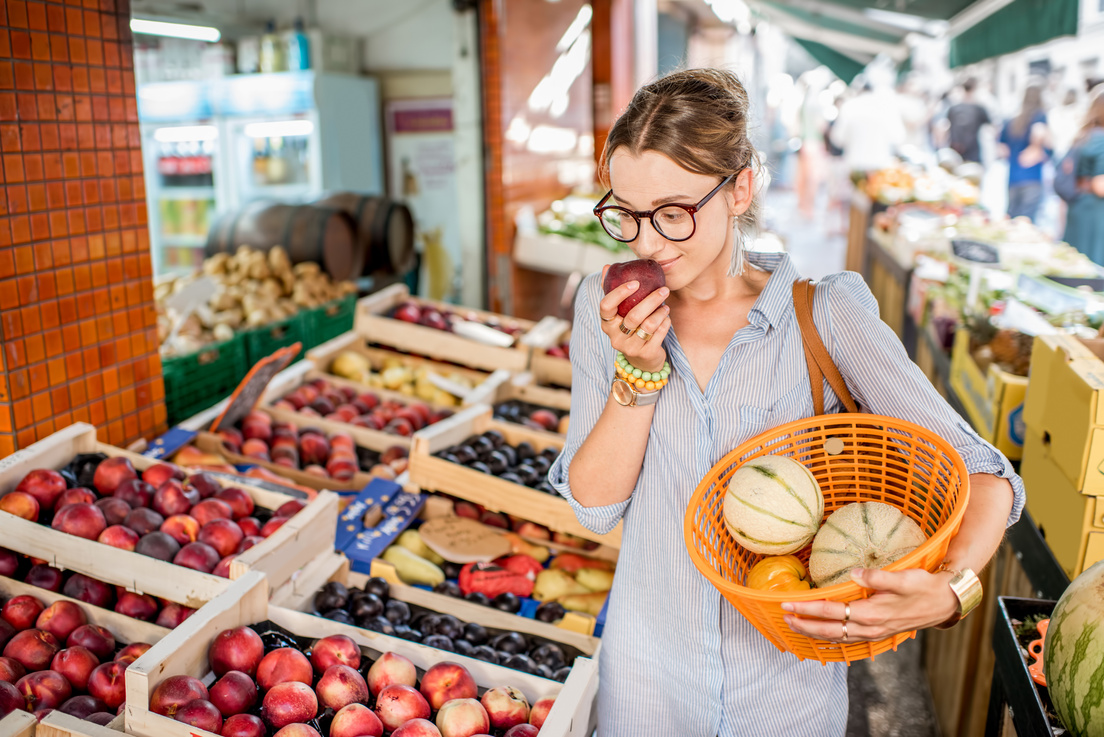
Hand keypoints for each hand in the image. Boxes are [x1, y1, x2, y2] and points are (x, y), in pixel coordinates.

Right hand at [598, 265, 670, 373]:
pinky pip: (658, 335)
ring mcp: (630, 347)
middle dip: (651, 300)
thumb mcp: (620, 312)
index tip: (635, 282)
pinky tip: (666, 318)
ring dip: (660, 312)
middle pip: (633, 316)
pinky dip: (665, 323)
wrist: (641, 359)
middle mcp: (615, 337)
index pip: (606, 306)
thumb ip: (613, 290)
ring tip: (666, 305)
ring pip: (648, 326)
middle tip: (664, 289)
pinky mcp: (645, 354)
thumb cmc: (630, 328)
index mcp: (607, 323)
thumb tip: (606, 267)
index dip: (620, 293)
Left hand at [780, 568, 958, 642]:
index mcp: (871, 614)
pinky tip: (822, 633)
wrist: (944, 604)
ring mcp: (873, 633)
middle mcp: (869, 627)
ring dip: (814, 633)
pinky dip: (830, 637)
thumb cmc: (923, 587)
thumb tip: (854, 572)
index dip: (807, 609)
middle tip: (784, 617)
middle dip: (804, 625)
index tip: (788, 603)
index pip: (831, 612)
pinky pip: (847, 639)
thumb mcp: (903, 578)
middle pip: (829, 630)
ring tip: (796, 625)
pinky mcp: (876, 633)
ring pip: (836, 637)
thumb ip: (877, 576)